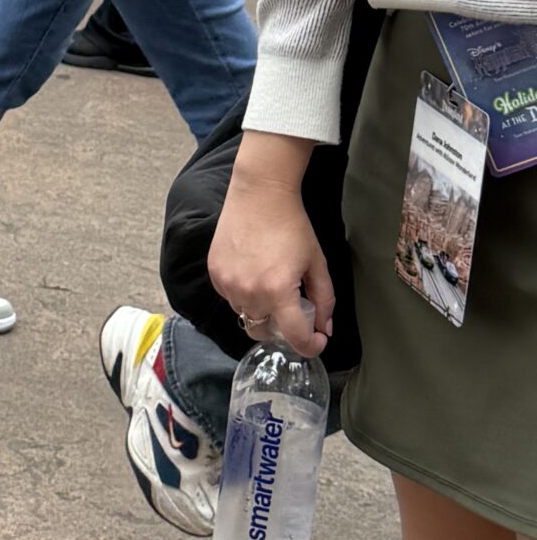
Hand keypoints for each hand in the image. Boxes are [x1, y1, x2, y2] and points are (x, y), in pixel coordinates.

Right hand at [210, 136, 332, 349]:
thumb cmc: (292, 225)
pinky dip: (243, 295)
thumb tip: (325, 329)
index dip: (310, 346)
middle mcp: (248, 292)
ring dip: (260, 311)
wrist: (259, 194)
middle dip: (281, 329)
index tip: (317, 340)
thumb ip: (325, 300)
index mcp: (278, 291)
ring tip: (270, 286)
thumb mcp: (316, 262)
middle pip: (264, 333)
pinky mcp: (214, 273)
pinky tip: (253, 273)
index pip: (294, 338)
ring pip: (245, 316)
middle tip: (292, 309)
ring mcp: (227, 284)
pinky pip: (230, 298)